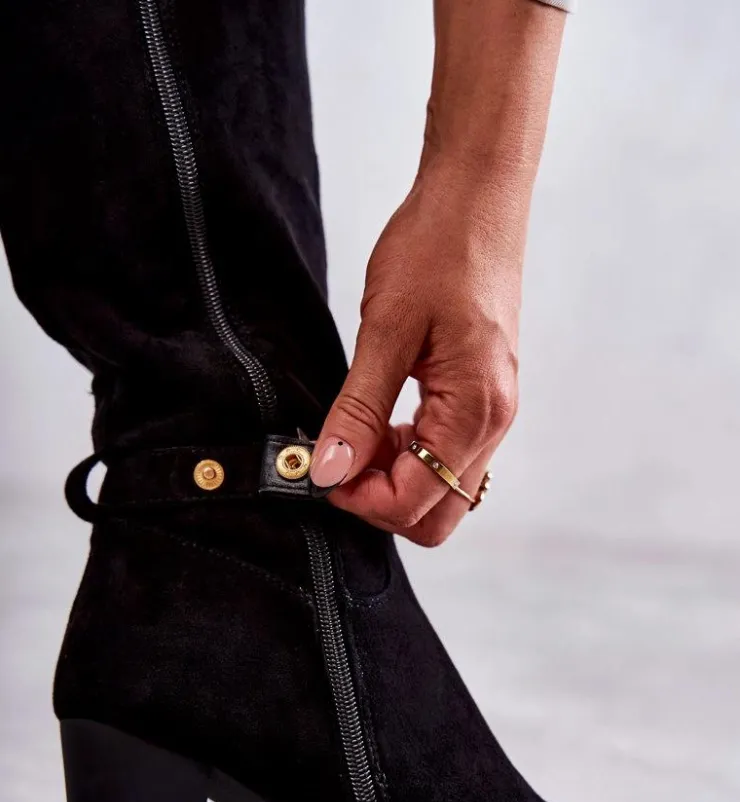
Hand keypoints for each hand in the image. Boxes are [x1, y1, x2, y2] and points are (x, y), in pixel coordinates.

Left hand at [309, 161, 524, 545]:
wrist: (478, 197)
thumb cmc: (438, 246)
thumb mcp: (386, 329)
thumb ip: (358, 410)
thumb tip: (330, 471)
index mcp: (475, 410)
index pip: (417, 503)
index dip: (361, 500)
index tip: (321, 471)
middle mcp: (494, 422)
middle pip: (437, 515)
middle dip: (380, 502)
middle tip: (337, 460)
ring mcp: (492, 413)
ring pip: (441, 490)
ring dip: (393, 479)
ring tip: (354, 432)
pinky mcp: (482, 400)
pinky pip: (446, 458)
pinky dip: (408, 456)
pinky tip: (379, 422)